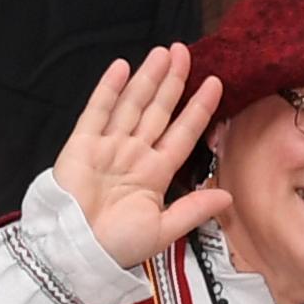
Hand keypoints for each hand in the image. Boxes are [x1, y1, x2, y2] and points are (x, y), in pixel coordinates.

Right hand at [53, 44, 232, 270]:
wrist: (76, 251)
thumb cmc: (117, 246)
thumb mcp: (163, 230)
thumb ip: (194, 209)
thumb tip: (227, 196)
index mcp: (155, 174)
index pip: (182, 133)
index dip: (198, 108)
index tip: (215, 84)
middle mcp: (134, 154)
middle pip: (158, 111)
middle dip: (172, 82)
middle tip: (185, 52)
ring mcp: (108, 147)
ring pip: (132, 105)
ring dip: (147, 78)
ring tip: (163, 53)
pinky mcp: (82, 144)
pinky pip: (98, 111)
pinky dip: (109, 89)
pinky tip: (122, 68)